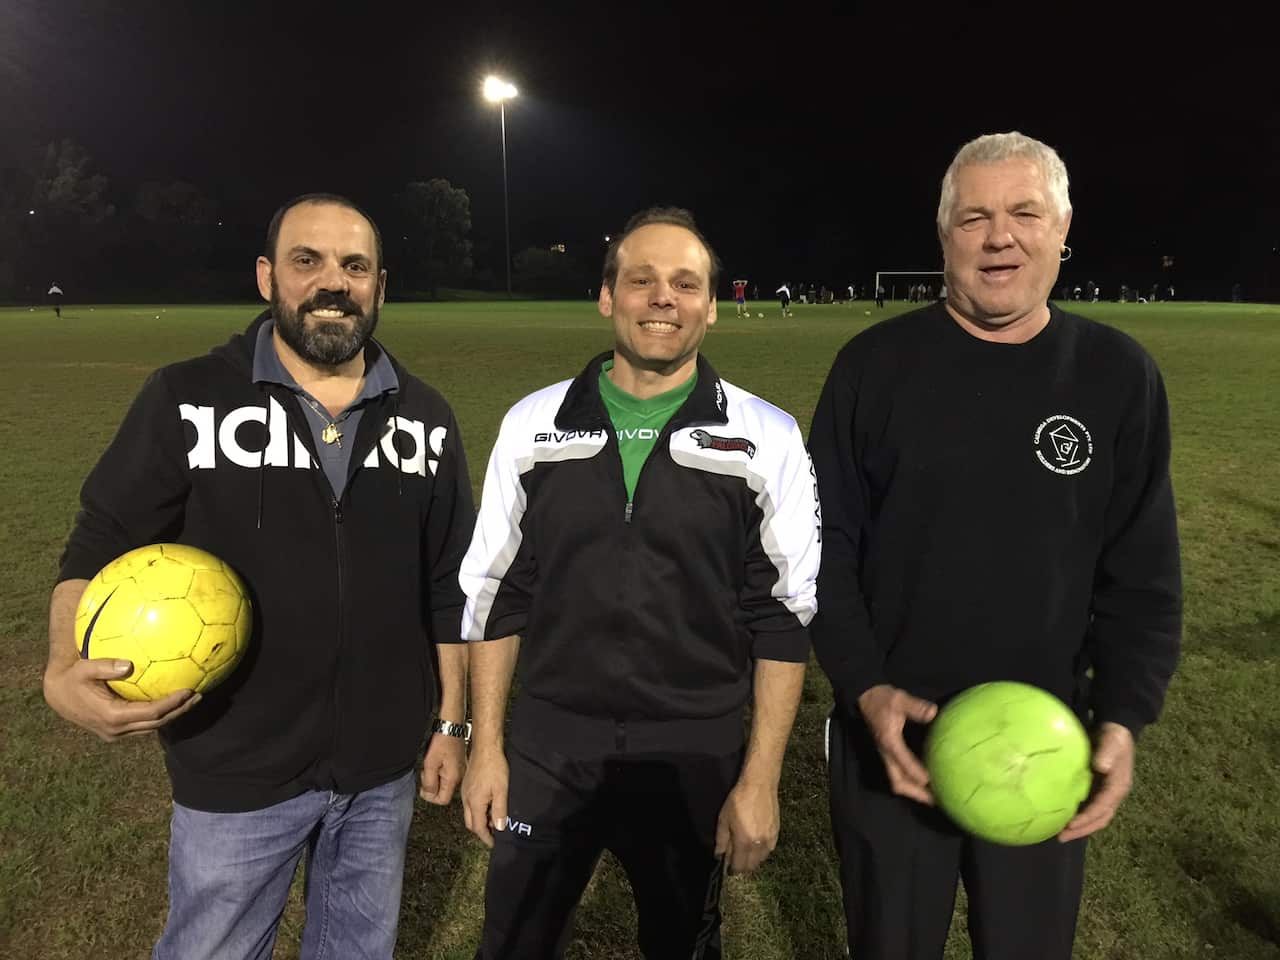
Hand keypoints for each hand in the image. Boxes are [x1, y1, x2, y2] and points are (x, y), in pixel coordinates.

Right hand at [42, 657, 200, 740]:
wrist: (58, 695)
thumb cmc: (73, 677)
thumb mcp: (84, 668)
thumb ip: (104, 666)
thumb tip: (128, 664)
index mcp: (112, 716)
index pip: (150, 713)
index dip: (171, 704)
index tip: (188, 691)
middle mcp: (116, 729)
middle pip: (156, 723)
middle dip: (179, 710)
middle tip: (199, 696)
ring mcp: (116, 732)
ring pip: (151, 726)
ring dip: (172, 714)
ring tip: (192, 699)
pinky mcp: (116, 730)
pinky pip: (143, 724)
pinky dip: (159, 714)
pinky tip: (173, 701)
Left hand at [418, 733, 465, 805]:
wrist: (452, 726)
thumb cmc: (443, 741)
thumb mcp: (430, 763)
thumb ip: (429, 782)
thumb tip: (428, 794)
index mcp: (453, 778)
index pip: (442, 800)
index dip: (430, 796)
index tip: (424, 785)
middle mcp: (459, 776)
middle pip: (443, 792)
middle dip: (431, 785)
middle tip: (427, 771)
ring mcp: (460, 770)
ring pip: (444, 782)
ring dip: (434, 776)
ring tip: (431, 764)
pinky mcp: (458, 764)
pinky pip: (447, 774)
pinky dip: (439, 770)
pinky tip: (436, 760)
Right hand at [461, 744, 507, 847]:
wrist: (485, 748)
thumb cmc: (495, 768)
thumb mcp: (501, 790)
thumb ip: (499, 810)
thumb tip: (498, 827)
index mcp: (475, 803)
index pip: (478, 827)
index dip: (485, 837)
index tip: (493, 843)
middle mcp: (466, 800)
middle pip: (471, 823)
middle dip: (481, 830)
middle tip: (493, 834)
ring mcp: (465, 792)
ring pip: (469, 813)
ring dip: (479, 820)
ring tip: (493, 820)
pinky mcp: (466, 786)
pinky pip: (469, 804)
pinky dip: (478, 810)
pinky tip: (488, 806)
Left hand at [714, 780, 779, 874]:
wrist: (759, 785)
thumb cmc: (739, 800)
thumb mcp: (724, 819)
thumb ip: (721, 840)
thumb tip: (719, 855)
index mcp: (744, 842)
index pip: (739, 866)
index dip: (732, 869)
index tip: (728, 869)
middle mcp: (759, 844)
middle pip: (751, 866)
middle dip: (742, 867)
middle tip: (735, 861)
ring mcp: (770, 839)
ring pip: (761, 859)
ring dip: (752, 860)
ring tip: (744, 853)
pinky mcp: (776, 833)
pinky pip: (769, 850)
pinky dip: (761, 852)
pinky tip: (755, 845)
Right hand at [857, 684, 937, 804]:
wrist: (866, 698)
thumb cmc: (883, 699)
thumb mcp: (899, 698)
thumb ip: (915, 706)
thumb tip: (933, 712)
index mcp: (889, 742)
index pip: (902, 761)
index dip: (916, 772)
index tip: (931, 782)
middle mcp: (887, 753)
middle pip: (898, 781)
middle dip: (915, 793)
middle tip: (936, 801)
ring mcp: (886, 756)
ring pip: (897, 781)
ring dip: (913, 792)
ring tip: (932, 799)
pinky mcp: (889, 754)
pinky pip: (898, 775)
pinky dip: (911, 783)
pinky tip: (925, 784)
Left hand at [1058, 722, 1134, 842]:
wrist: (1116, 731)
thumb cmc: (1114, 737)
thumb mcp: (1112, 741)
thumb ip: (1107, 752)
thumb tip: (1101, 766)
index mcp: (1118, 787)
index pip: (1102, 808)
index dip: (1087, 818)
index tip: (1070, 825)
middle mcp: (1113, 795)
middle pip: (1099, 819)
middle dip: (1082, 830)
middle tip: (1061, 838)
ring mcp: (1106, 794)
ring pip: (1095, 817)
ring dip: (1080, 827)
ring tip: (1060, 834)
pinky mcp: (1098, 790)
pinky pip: (1089, 808)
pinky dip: (1078, 816)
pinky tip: (1063, 818)